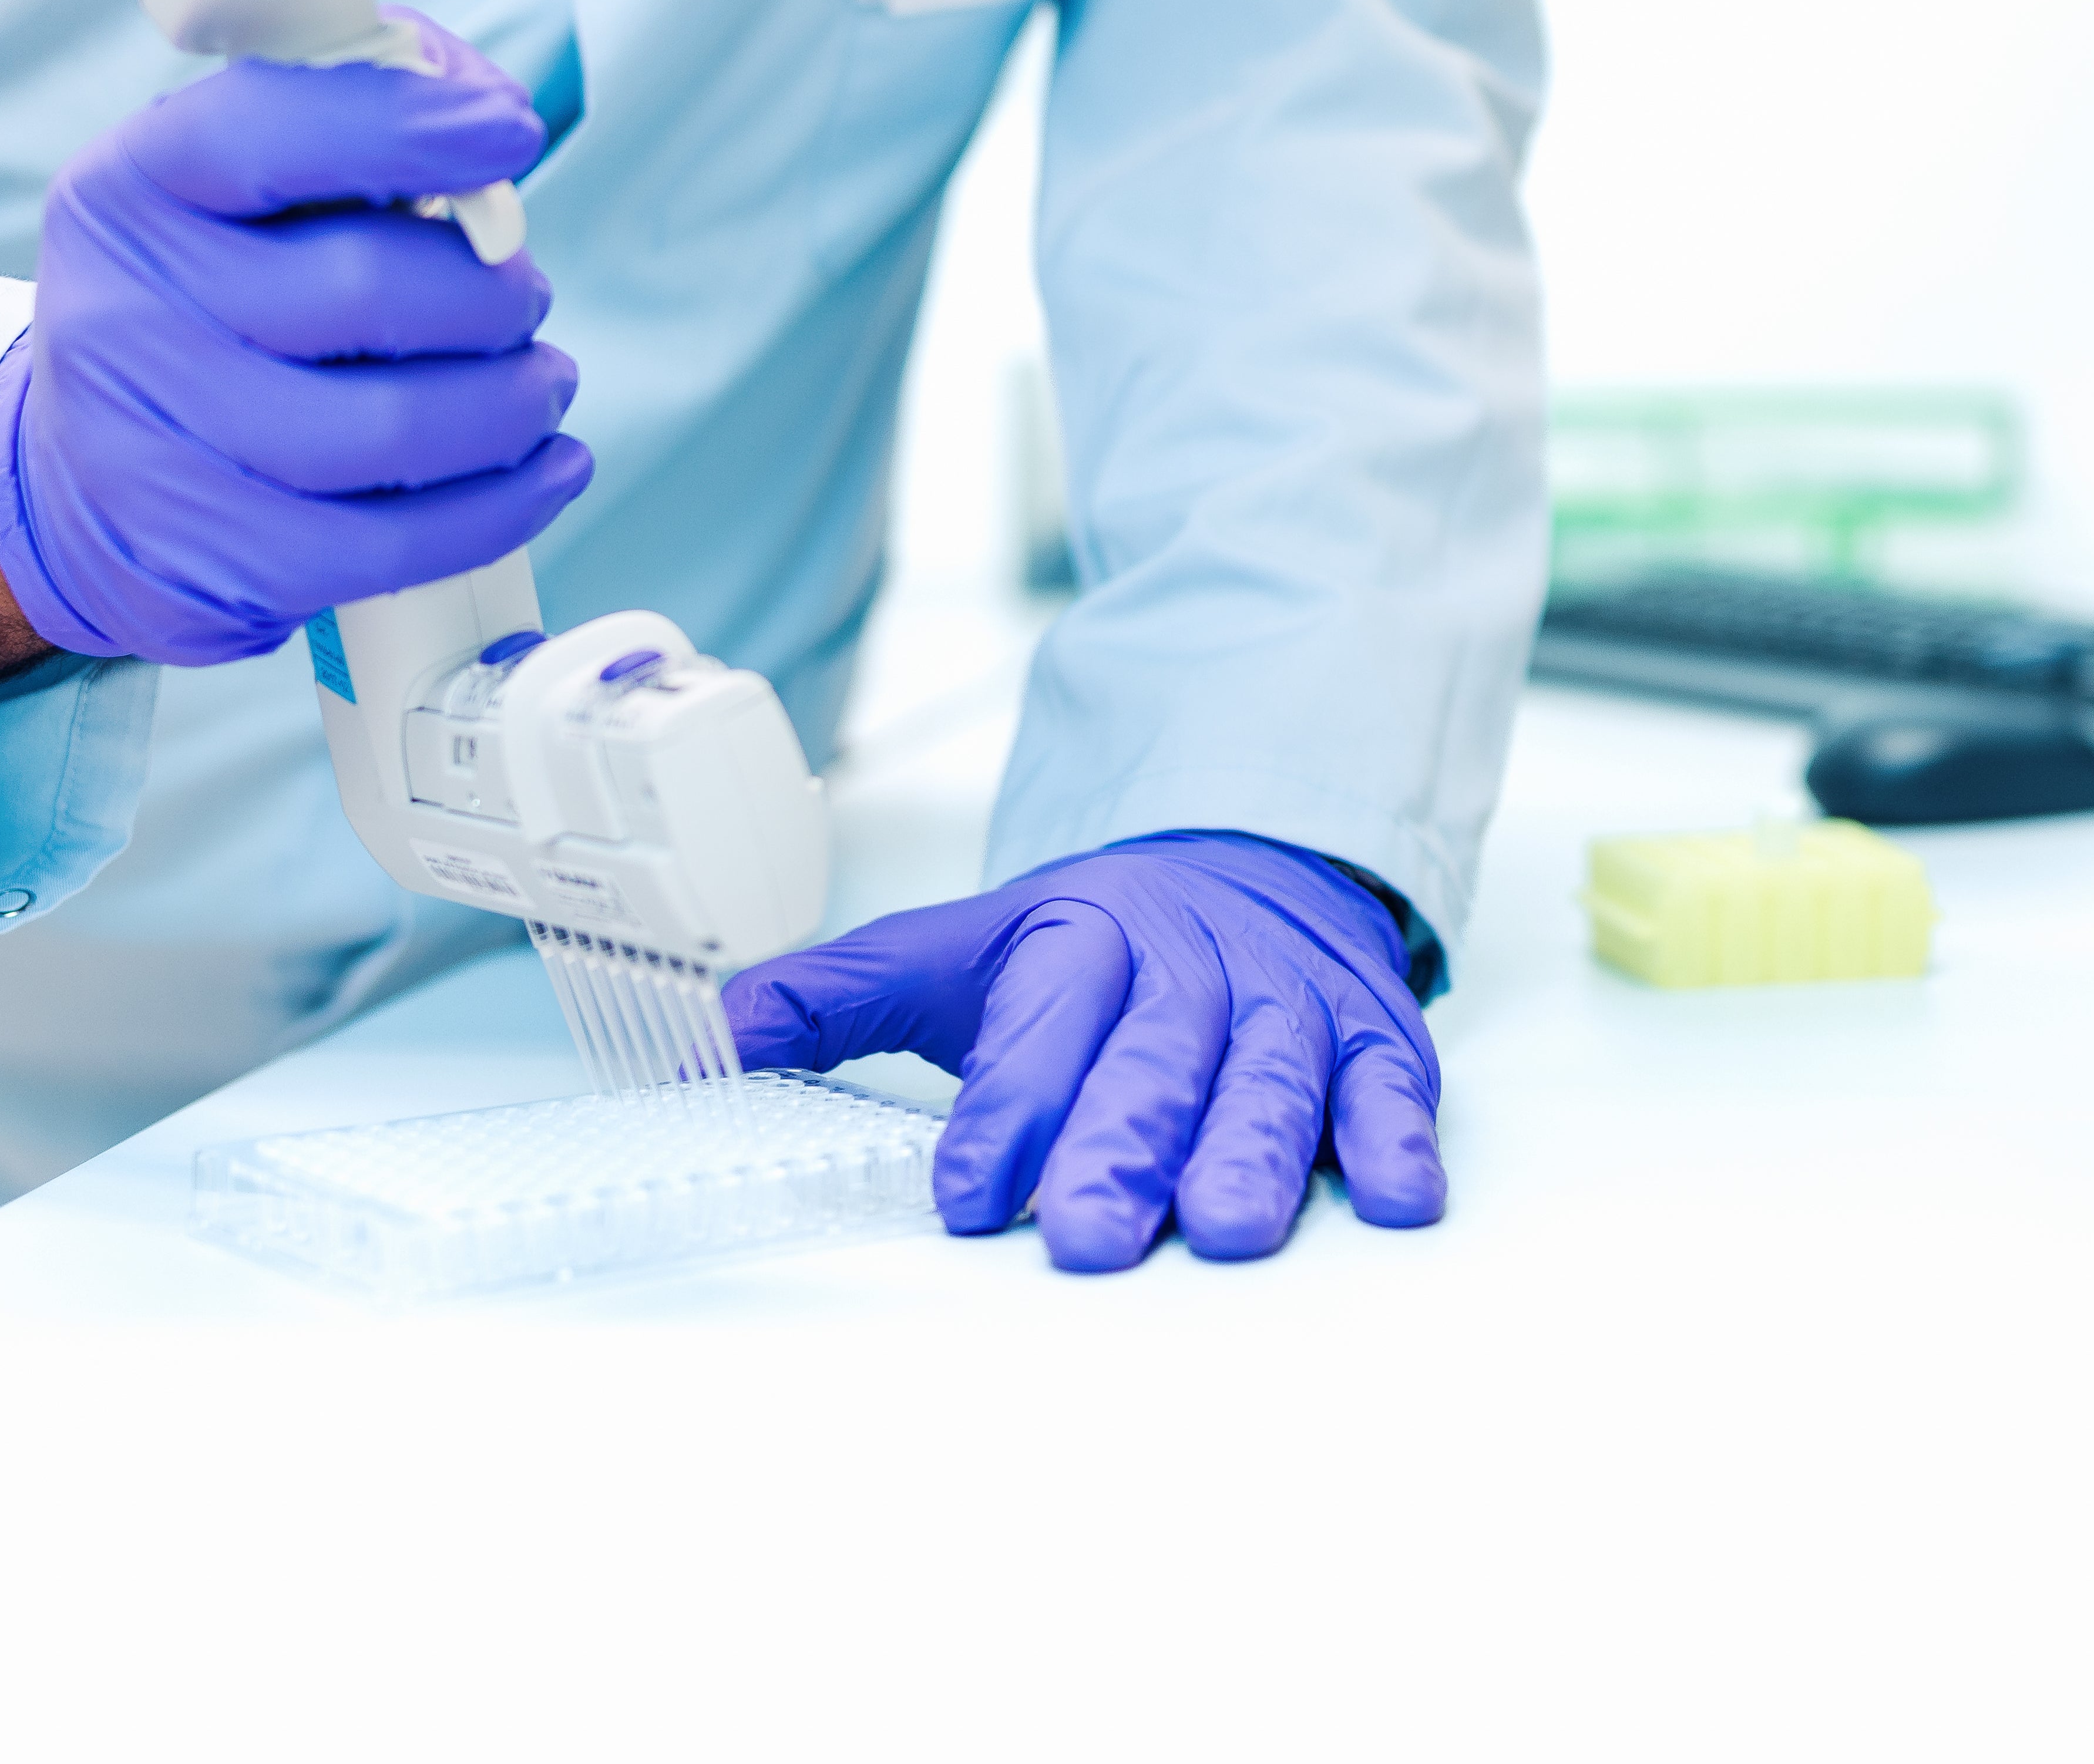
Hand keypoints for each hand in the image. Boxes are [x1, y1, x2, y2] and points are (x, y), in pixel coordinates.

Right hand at [0, 13, 588, 670]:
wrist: (79, 490)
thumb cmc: (209, 309)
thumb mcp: (239, 193)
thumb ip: (354, 126)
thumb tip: (489, 111)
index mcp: (133, 189)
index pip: (266, 133)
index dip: (403, 125)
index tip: (508, 131)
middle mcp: (122, 312)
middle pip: (366, 289)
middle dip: (491, 294)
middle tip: (524, 298)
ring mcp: (151, 450)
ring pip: (395, 428)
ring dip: (512, 403)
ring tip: (540, 386)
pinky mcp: (205, 562)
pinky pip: (392, 542)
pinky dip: (502, 504)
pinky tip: (547, 471)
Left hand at [721, 833, 1443, 1270]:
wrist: (1256, 860)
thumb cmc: (1100, 938)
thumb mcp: (960, 949)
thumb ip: (832, 999)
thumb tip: (697, 1048)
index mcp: (1085, 944)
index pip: (1041, 1031)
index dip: (1008, 1111)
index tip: (972, 1188)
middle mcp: (1191, 976)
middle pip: (1155, 1065)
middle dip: (1122, 1148)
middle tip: (1089, 1233)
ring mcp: (1289, 1012)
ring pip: (1271, 1087)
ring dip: (1251, 1157)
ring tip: (1226, 1230)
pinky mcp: (1375, 1044)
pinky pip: (1392, 1094)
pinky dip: (1396, 1143)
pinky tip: (1390, 1196)